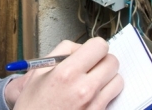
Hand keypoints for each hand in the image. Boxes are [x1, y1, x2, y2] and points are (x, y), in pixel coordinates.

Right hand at [4, 37, 122, 109]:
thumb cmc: (33, 106)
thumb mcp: (39, 72)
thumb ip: (62, 52)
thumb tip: (81, 47)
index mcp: (67, 72)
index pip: (99, 46)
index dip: (95, 47)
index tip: (90, 51)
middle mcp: (84, 88)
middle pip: (112, 61)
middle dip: (103, 61)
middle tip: (92, 66)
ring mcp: (94, 104)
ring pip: (118, 79)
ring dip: (108, 78)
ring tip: (93, 81)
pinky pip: (113, 97)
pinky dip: (107, 93)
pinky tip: (93, 95)